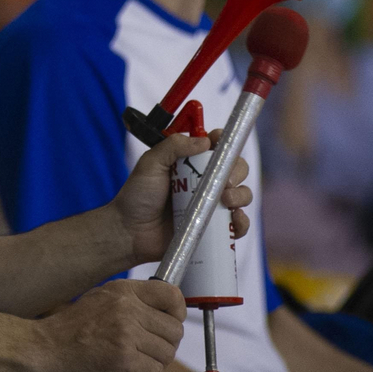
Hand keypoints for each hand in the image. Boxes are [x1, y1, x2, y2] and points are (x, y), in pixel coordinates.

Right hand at [26, 279, 184, 371]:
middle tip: (149, 346)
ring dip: (156, 359)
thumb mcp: (102, 298)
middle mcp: (127, 309)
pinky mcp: (126, 360)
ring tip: (135, 356)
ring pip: (167, 352)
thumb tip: (167, 307)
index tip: (172, 320)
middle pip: (175, 330)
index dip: (178, 311)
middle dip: (166, 342)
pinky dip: (146, 371)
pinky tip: (129, 365)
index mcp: (123, 290)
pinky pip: (155, 369)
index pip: (172, 295)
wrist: (48, 347)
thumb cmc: (73, 326)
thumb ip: (133, 299)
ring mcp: (127, 335)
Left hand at [111, 131, 252, 266]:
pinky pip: (238, 225)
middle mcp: (205, 181)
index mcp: (191, 162)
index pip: (218, 147)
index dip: (225, 142)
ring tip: (225, 200)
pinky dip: (242, 222)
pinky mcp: (213, 228)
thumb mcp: (151, 163)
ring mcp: (211, 205)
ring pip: (242, 195)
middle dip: (237, 171)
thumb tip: (205, 141)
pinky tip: (233, 218)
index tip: (222, 143)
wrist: (130, 231)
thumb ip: (173, 146)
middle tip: (226, 181)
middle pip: (236, 169)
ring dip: (241, 195)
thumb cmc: (138, 195)